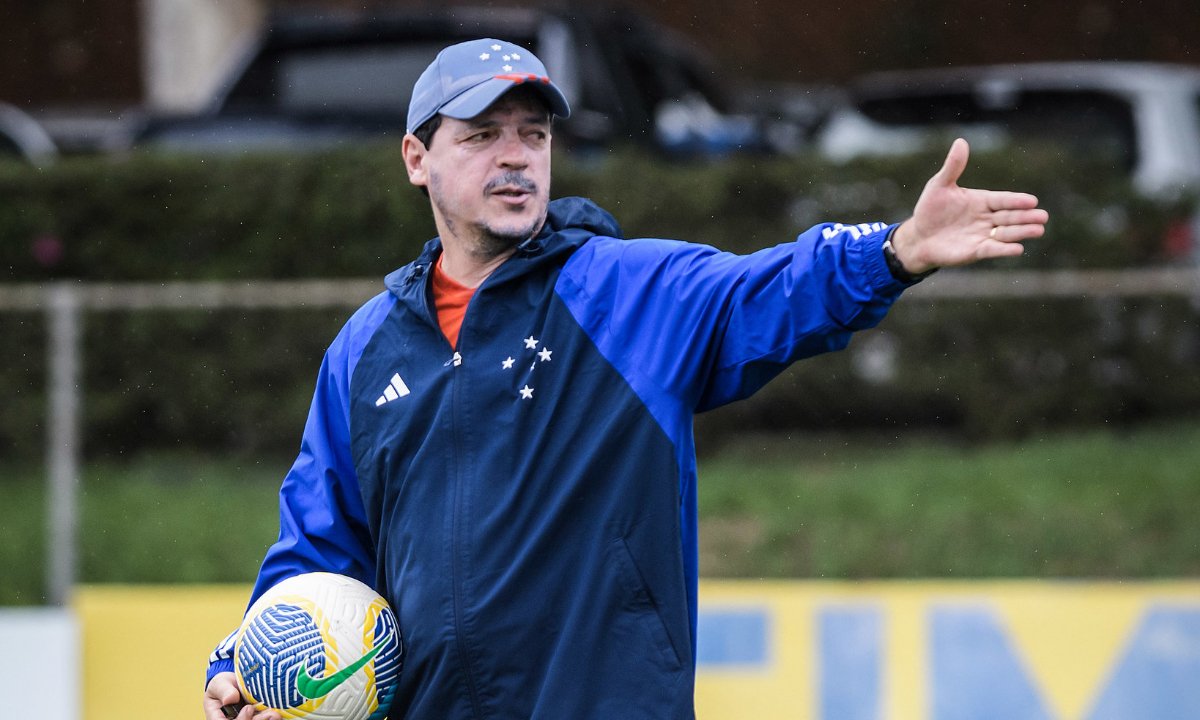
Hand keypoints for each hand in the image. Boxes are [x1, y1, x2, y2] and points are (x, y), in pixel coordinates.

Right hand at [203, 672, 280, 719]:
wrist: (235, 681)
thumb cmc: (223, 684)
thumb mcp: (220, 684)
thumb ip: (223, 691)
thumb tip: (230, 699)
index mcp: (220, 718)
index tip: (248, 709)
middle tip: (268, 715)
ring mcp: (248, 719)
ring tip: (275, 714)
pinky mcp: (258, 716)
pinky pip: (264, 719)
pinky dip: (271, 717)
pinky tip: (277, 712)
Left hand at [889, 138, 1048, 273]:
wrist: (918, 237)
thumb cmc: (930, 210)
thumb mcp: (939, 185)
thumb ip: (953, 166)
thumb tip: (961, 141)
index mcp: (982, 201)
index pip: (1003, 200)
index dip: (1016, 201)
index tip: (1032, 201)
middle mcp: (986, 218)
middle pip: (1010, 216)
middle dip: (1026, 217)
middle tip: (1043, 217)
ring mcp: (982, 235)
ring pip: (1006, 233)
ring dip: (1021, 232)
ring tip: (1039, 230)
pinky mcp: (975, 251)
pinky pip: (992, 250)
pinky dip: (1004, 249)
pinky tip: (1017, 249)